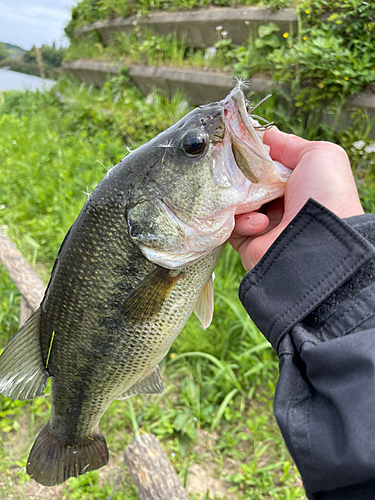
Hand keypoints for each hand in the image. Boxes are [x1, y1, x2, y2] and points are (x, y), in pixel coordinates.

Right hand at [230, 127, 363, 269]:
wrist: (318, 240)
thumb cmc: (325, 195)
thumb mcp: (317, 155)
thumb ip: (289, 144)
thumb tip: (266, 135)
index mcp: (296, 185)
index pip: (265, 166)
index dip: (253, 156)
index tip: (240, 147)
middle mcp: (280, 205)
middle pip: (246, 183)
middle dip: (240, 175)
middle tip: (238, 170)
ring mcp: (264, 225)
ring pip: (235, 203)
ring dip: (242, 198)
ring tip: (255, 200)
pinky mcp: (249, 243)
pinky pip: (232, 226)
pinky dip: (243, 221)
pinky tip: (261, 224)